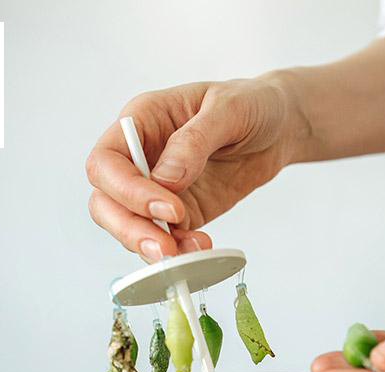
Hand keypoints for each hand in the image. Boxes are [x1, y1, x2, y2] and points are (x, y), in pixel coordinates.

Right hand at [86, 77, 301, 261]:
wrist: (278, 129)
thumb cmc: (251, 104)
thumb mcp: (230, 109)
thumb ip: (194, 141)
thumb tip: (165, 179)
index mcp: (142, 122)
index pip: (107, 163)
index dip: (128, 191)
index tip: (169, 208)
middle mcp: (141, 158)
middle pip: (106, 203)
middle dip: (130, 230)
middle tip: (166, 249)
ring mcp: (157, 191)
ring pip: (130, 228)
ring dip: (154, 248)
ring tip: (191, 253)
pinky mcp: (181, 215)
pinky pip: (166, 241)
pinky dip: (179, 253)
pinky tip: (202, 250)